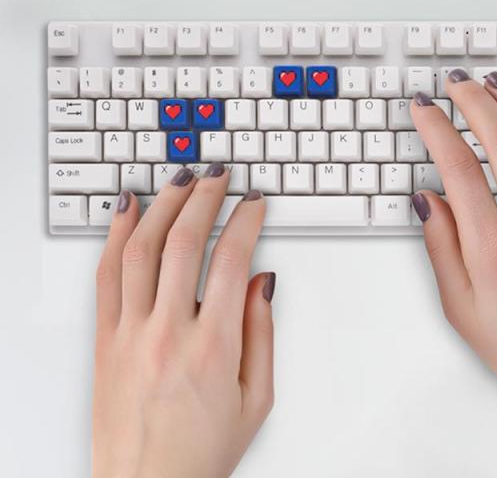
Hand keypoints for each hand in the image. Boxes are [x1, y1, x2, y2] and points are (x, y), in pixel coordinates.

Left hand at [92, 164, 274, 477]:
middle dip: (205, 198)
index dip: (246, 220)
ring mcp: (129, 334)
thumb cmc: (200, 452)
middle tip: (218, 175)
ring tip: (180, 179)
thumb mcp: (256, 400)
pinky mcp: (103, 341)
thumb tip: (262, 282)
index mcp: (213, 348)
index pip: (232, 260)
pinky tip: (127, 210)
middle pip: (184, 243)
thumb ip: (262, 335)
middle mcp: (167, 334)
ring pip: (142, 250)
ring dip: (163, 205)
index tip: (254, 203)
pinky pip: (106, 276)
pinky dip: (116, 236)